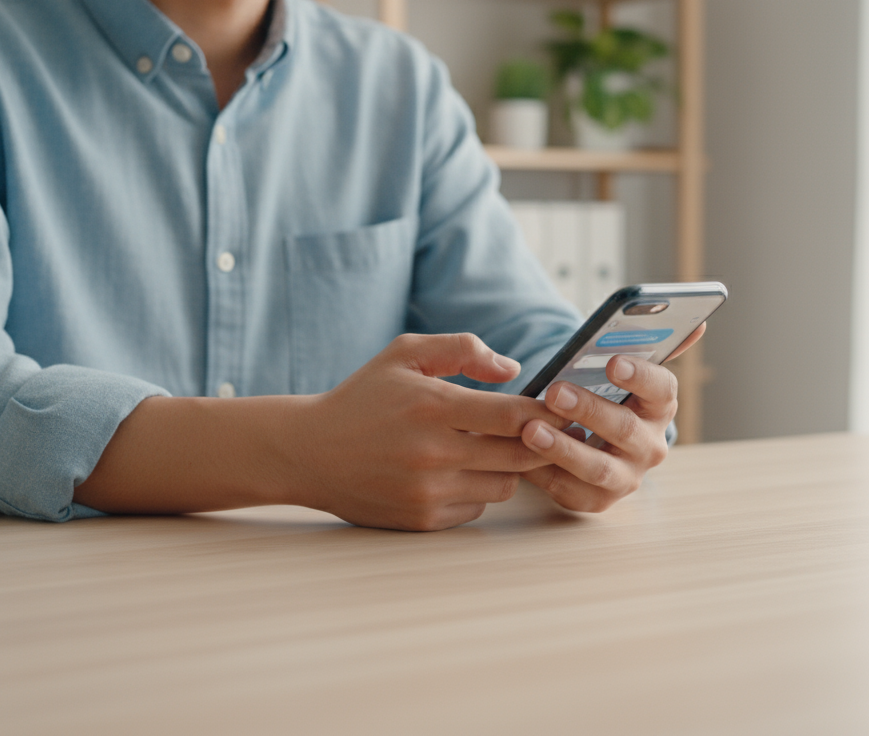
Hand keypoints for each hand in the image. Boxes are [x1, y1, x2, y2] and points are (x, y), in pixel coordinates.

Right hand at [282, 333, 573, 531]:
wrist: (309, 452)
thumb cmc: (363, 397)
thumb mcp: (405, 354)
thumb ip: (462, 349)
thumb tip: (512, 369)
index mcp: (433, 406)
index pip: (515, 416)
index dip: (546, 413)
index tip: (559, 409)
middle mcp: (433, 453)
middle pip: (521, 456)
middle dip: (539, 443)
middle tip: (542, 432)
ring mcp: (428, 491)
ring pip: (504, 486)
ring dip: (506, 468)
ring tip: (488, 448)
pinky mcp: (422, 519)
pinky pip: (476, 509)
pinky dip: (477, 492)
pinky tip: (457, 473)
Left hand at [520, 322, 706, 511]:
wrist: (595, 446)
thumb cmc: (605, 398)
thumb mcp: (622, 373)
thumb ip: (647, 344)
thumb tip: (697, 324)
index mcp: (659, 407)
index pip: (662, 389)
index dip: (640, 376)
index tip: (614, 362)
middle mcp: (650, 445)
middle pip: (625, 429)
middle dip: (589, 410)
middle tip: (554, 392)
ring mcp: (627, 477)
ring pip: (598, 468)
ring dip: (563, 448)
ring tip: (530, 430)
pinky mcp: (598, 500)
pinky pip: (571, 491)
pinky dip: (545, 473)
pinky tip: (520, 457)